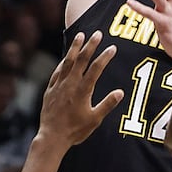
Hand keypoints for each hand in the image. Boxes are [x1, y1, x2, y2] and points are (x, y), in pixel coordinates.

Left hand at [35, 31, 122, 147]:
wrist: (52, 138)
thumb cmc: (75, 130)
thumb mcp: (95, 119)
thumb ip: (107, 104)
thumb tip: (121, 92)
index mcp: (83, 91)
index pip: (96, 69)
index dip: (105, 57)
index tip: (113, 48)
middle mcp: (70, 85)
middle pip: (81, 60)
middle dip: (90, 46)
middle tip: (98, 34)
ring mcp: (59, 86)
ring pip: (67, 62)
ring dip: (74, 48)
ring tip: (80, 35)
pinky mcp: (50, 90)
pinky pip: (57, 72)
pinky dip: (63, 62)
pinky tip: (66, 57)